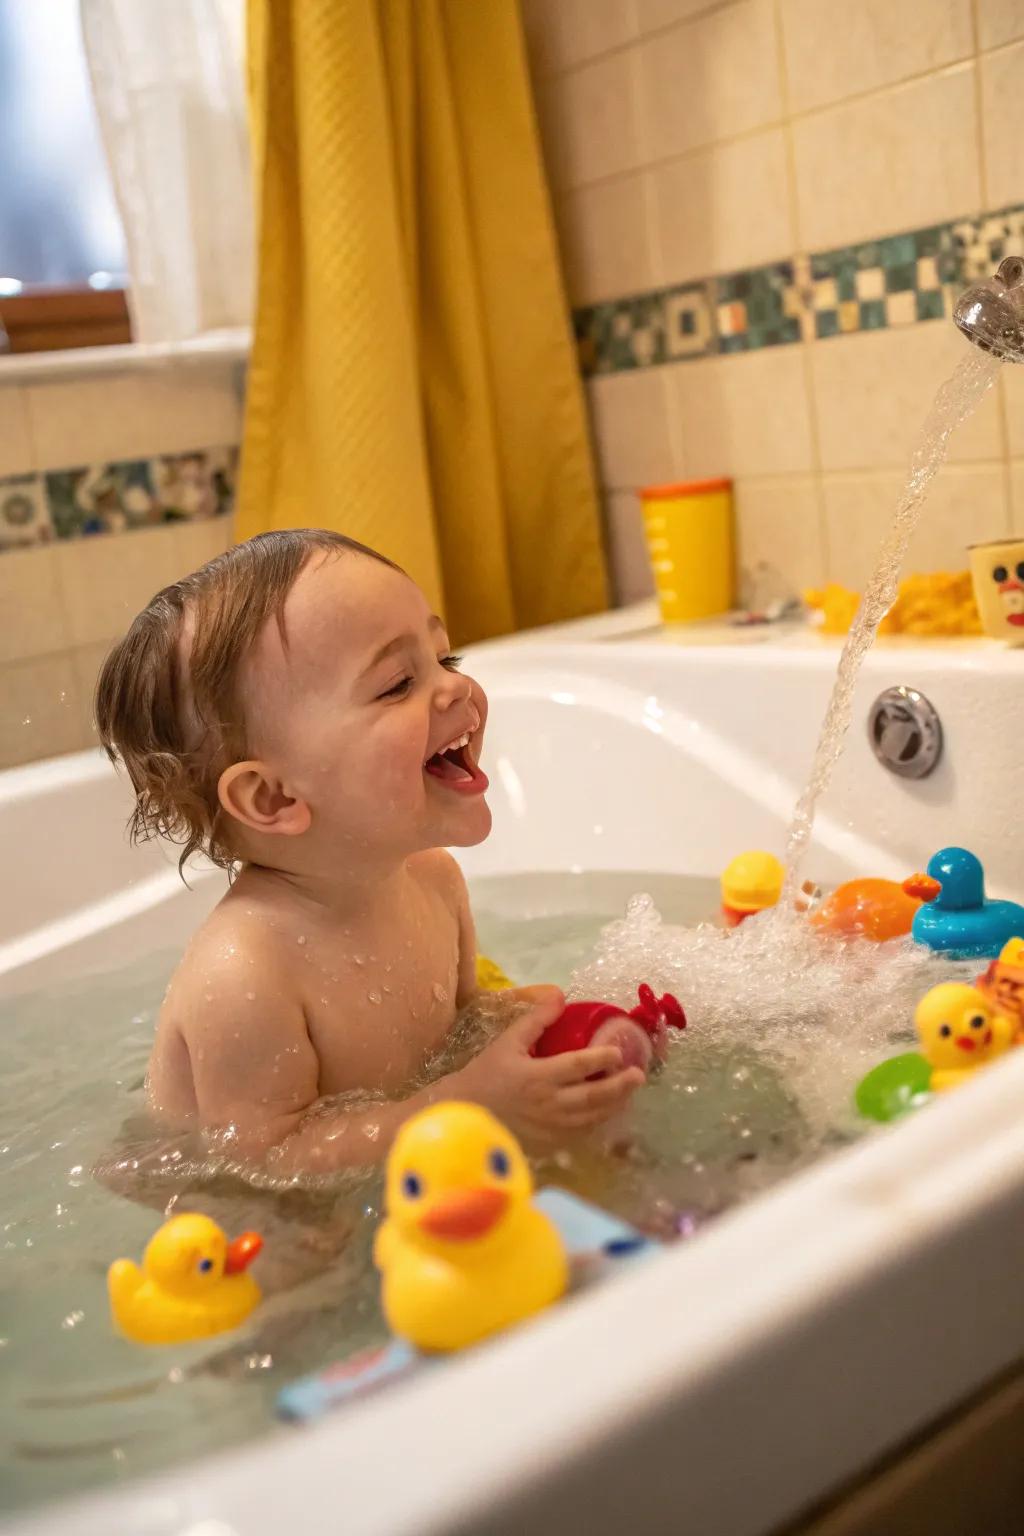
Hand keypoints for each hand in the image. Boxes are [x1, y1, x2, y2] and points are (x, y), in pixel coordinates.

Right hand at [454, 985, 645, 1140]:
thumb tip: (560, 994)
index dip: (602, 1058)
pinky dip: (598, 1122)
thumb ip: (536, 1020)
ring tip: (629, 1092)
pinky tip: (606, 1112)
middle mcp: (549, 1104)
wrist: (463, 1113)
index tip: (618, 1051)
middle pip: (594, 1096)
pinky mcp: (549, 1143)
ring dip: (614, 1105)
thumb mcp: (507, 1042)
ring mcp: (551, 1128)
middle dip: (620, 1085)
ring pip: (592, 1118)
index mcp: (539, 1077)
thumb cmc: (485, 1075)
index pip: (579, 1066)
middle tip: (638, 1075)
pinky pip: (581, 1133)